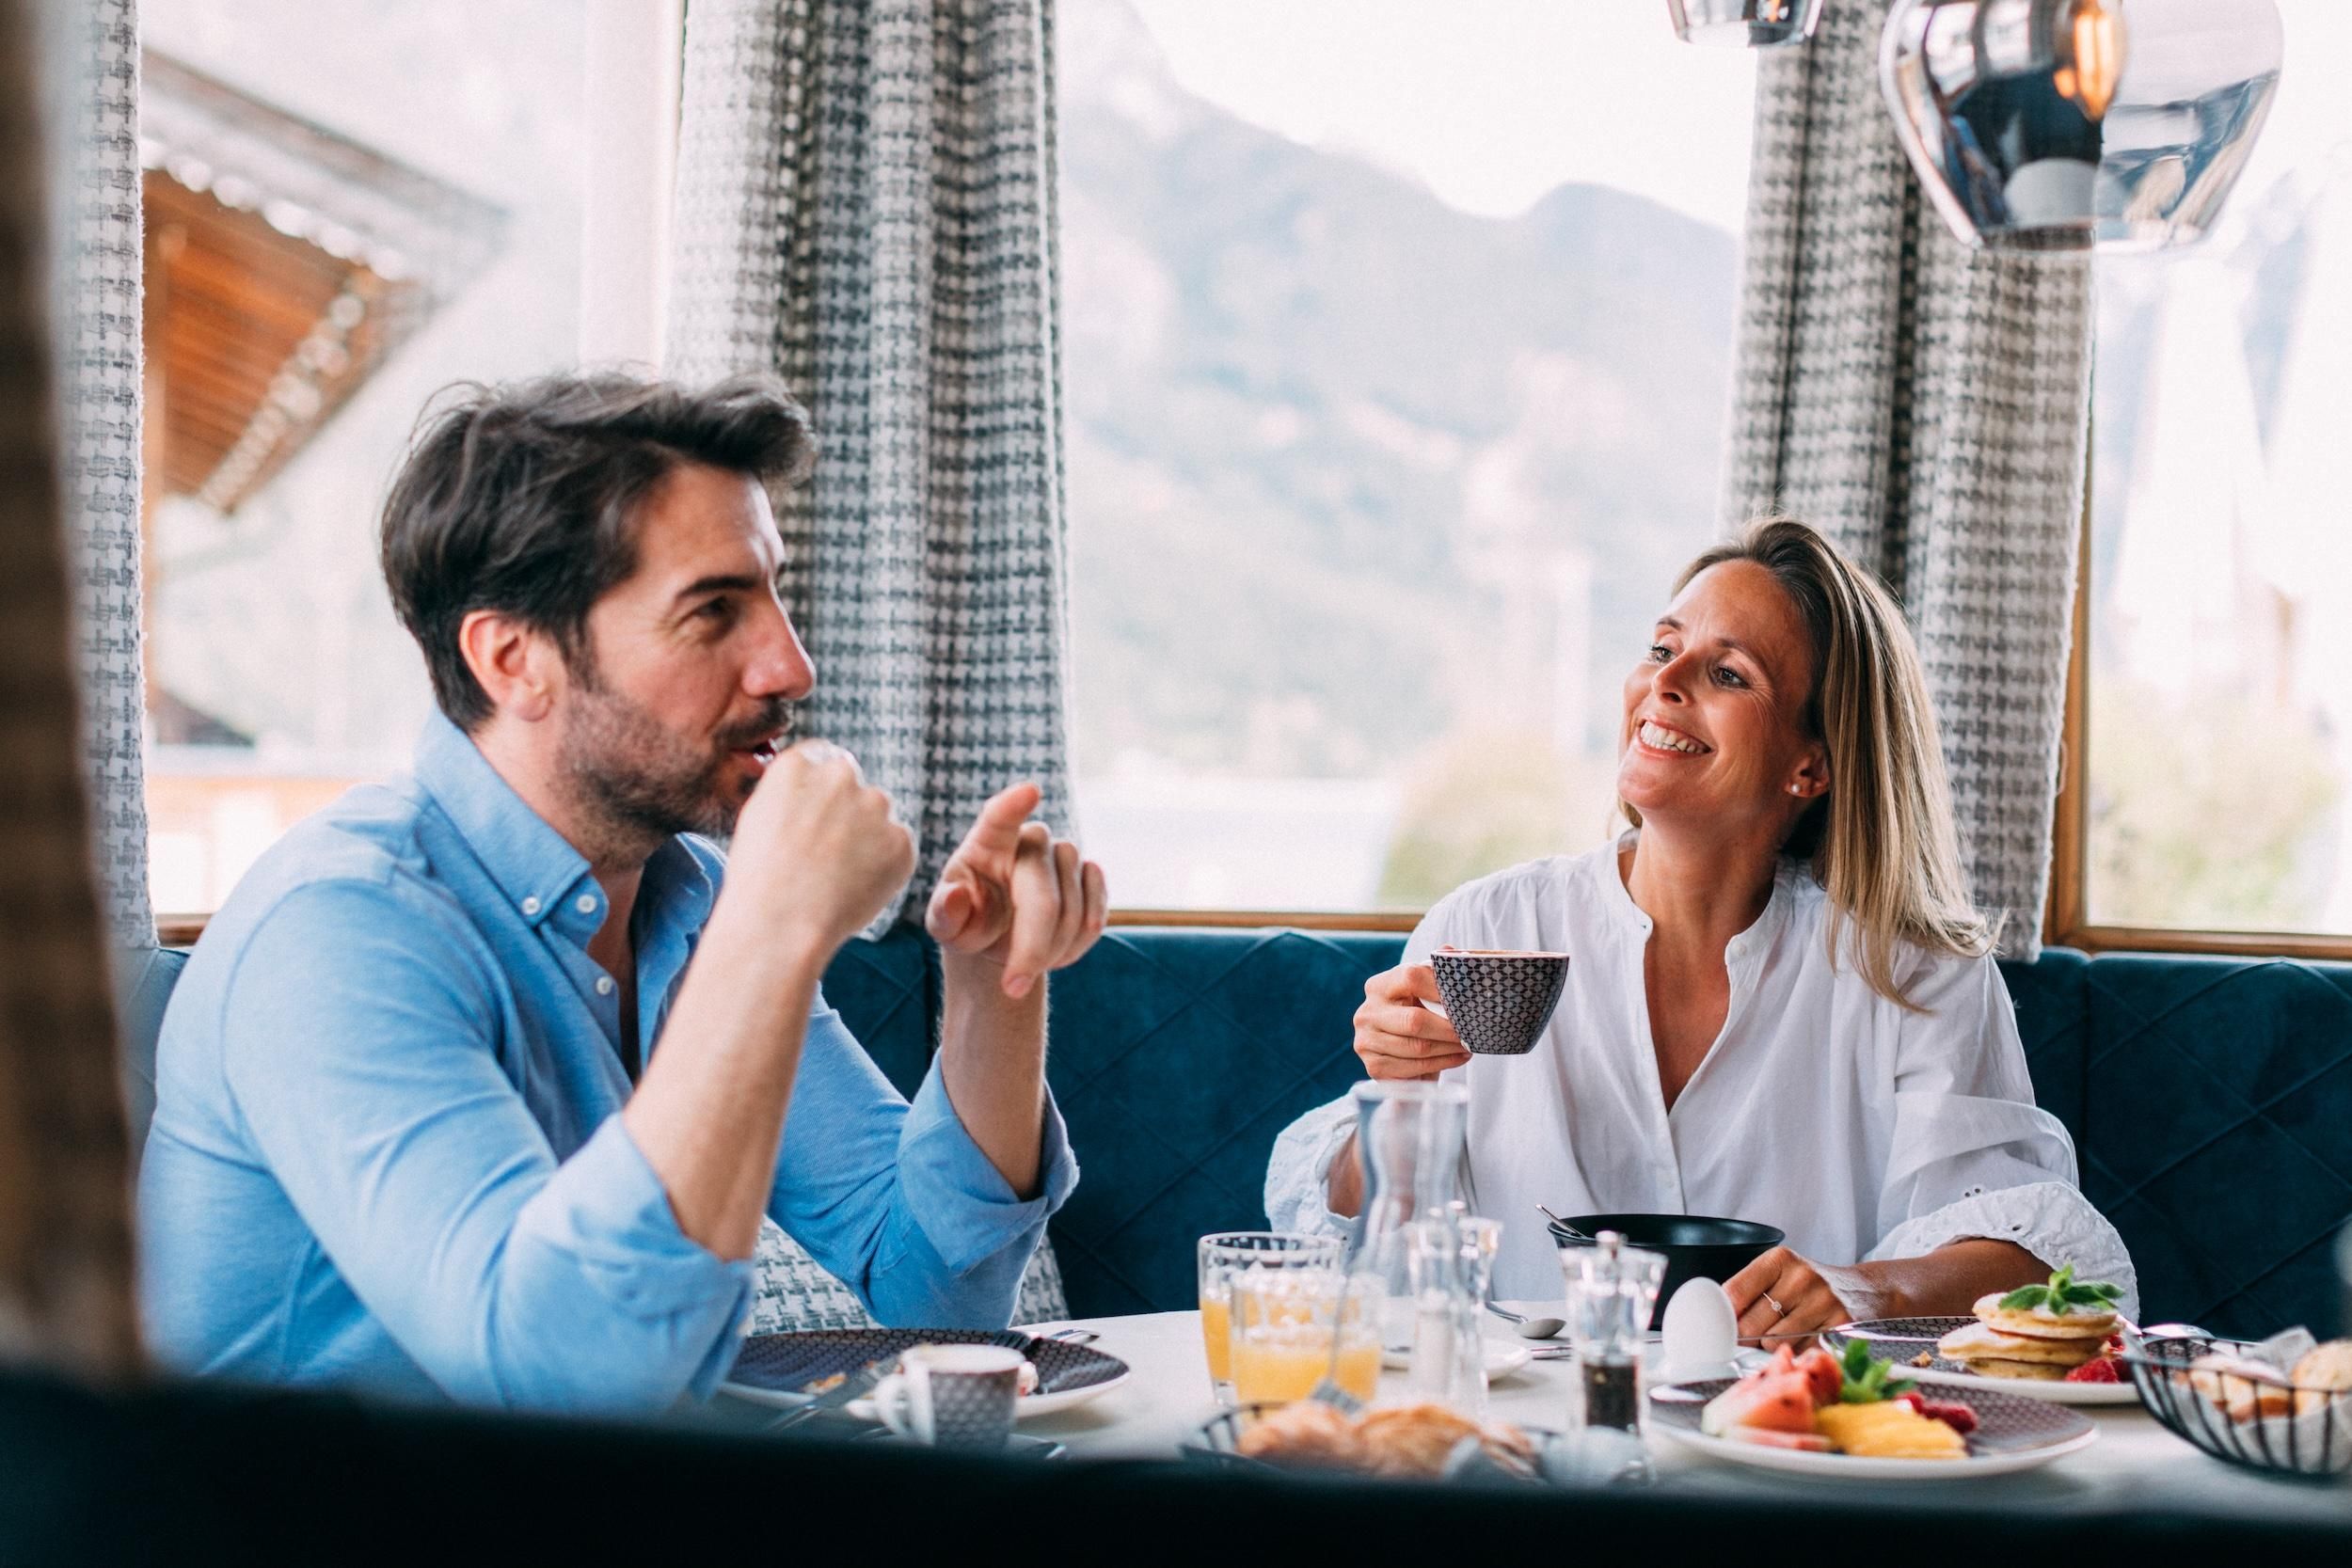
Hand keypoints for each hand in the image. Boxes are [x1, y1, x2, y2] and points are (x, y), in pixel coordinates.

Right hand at [725, 741, 914, 956]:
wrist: (781, 924)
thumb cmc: (759, 881)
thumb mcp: (758, 819)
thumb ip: (791, 794)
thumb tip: (812, 792)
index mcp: (798, 765)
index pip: (822, 758)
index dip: (820, 791)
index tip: (816, 816)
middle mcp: (840, 775)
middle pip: (853, 785)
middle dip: (846, 811)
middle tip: (827, 853)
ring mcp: (875, 806)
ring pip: (878, 815)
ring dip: (867, 837)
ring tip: (837, 876)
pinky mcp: (901, 840)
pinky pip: (897, 847)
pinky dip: (885, 866)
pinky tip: (856, 888)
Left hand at [925, 782, 1106, 997]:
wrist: (1000, 933)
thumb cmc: (967, 920)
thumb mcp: (945, 924)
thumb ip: (945, 913)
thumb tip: (956, 897)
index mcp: (987, 841)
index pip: (1000, 816)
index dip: (1014, 805)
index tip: (1030, 791)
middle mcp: (1031, 839)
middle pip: (1043, 896)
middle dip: (1032, 948)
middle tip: (1013, 986)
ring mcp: (1066, 855)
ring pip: (1074, 912)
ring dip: (1051, 951)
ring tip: (1025, 963)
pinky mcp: (1093, 876)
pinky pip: (1097, 916)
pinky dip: (1076, 947)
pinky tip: (1052, 953)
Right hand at [1352, 963, 1468, 1079]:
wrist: (1399, 1053)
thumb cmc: (1416, 1014)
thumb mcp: (1424, 991)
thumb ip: (1435, 971)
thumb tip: (1449, 951)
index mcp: (1378, 985)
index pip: (1411, 977)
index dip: (1441, 988)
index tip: (1465, 999)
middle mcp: (1367, 1012)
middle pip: (1415, 1020)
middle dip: (1449, 1028)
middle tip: (1472, 1031)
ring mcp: (1366, 1041)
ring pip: (1417, 1047)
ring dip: (1449, 1048)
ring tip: (1468, 1045)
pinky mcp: (1374, 1067)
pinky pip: (1414, 1067)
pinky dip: (1441, 1064)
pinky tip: (1457, 1058)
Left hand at [1724, 1246, 1871, 1344]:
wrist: (1864, 1291)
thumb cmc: (1810, 1286)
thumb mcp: (1780, 1274)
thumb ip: (1748, 1291)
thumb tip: (1714, 1318)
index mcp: (1780, 1260)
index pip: (1735, 1292)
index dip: (1723, 1315)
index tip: (1720, 1326)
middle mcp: (1803, 1277)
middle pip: (1752, 1324)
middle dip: (1746, 1336)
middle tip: (1751, 1336)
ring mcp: (1824, 1302)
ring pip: (1774, 1343)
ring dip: (1771, 1346)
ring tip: (1784, 1334)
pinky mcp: (1841, 1327)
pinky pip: (1801, 1352)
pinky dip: (1796, 1353)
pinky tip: (1803, 1341)